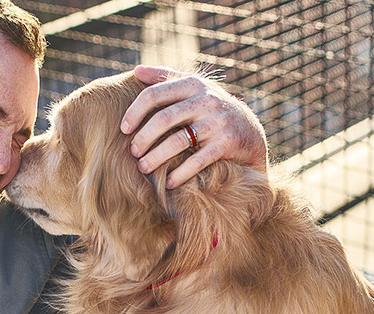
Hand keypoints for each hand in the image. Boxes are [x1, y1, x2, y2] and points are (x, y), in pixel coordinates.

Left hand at [122, 65, 267, 188]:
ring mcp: (217, 122)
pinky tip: (169, 182)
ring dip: (156, 158)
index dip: (134, 112)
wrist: (250, 132)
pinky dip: (180, 174)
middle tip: (133, 153)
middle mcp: (205, 100)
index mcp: (192, 84)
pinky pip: (197, 161)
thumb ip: (166, 78)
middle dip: (143, 138)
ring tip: (143, 168)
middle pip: (163, 119)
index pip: (155, 94)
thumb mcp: (193, 89)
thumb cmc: (211, 110)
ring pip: (177, 141)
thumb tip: (137, 71)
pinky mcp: (226, 144)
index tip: (123, 129)